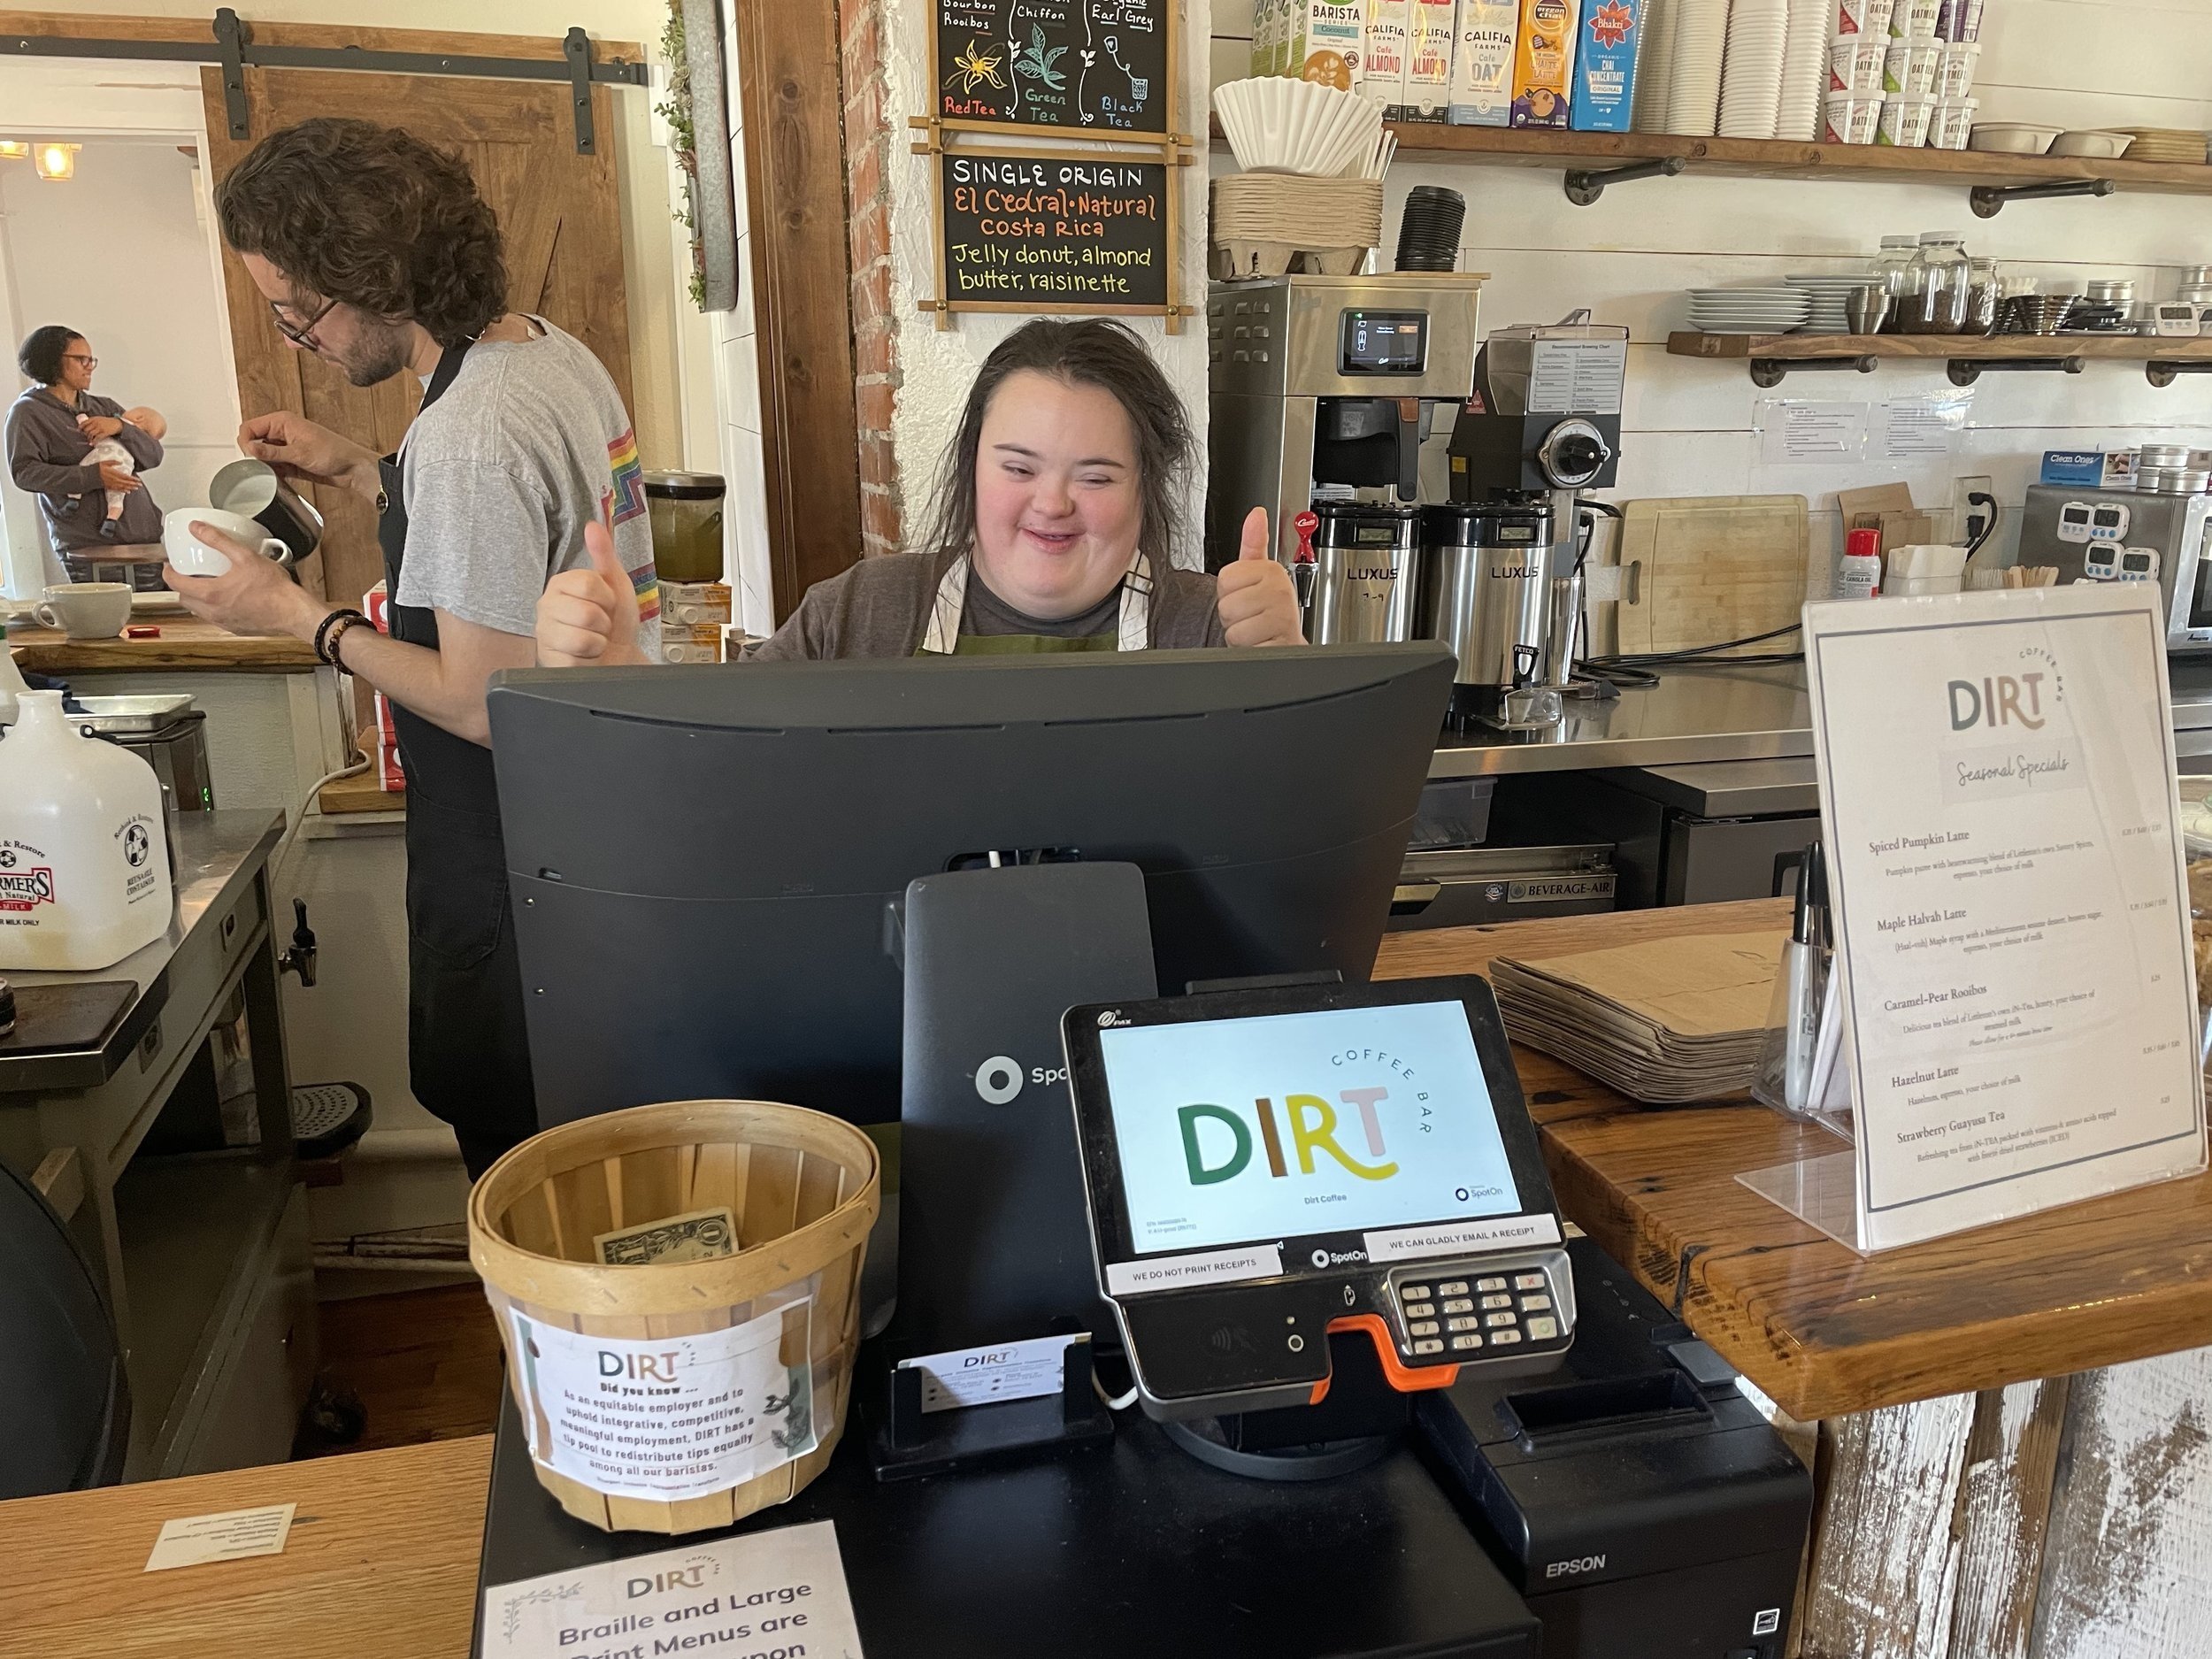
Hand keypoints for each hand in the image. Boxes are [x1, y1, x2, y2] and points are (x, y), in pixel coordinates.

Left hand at [77, 415, 123, 440]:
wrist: (117, 423)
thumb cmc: (108, 422)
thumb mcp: (99, 419)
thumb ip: (93, 422)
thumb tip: (86, 427)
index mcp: (94, 419)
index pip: (84, 423)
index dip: (80, 427)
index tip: (79, 430)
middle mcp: (96, 423)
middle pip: (87, 429)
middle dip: (85, 434)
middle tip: (86, 437)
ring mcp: (100, 428)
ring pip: (91, 434)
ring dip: (89, 438)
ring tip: (89, 441)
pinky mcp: (104, 432)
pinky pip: (97, 438)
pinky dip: (94, 441)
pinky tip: (93, 443)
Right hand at [97, 462, 140, 494]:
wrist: (89, 475)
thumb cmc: (97, 468)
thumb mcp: (105, 462)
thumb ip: (113, 462)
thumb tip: (120, 462)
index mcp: (114, 473)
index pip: (126, 477)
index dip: (133, 479)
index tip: (138, 480)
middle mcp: (115, 480)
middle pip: (126, 482)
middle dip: (134, 484)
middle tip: (140, 485)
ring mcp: (112, 484)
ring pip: (123, 487)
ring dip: (130, 487)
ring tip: (136, 488)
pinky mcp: (109, 487)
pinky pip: (118, 490)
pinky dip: (123, 491)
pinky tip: (127, 492)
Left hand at [162, 522, 320, 639]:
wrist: (294, 612)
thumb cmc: (274, 589)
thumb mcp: (244, 556)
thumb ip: (217, 540)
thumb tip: (197, 528)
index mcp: (210, 593)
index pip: (175, 583)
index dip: (168, 572)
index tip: (170, 565)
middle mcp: (213, 611)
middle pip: (184, 599)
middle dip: (181, 586)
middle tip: (188, 574)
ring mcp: (224, 622)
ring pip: (198, 611)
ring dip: (197, 599)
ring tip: (208, 585)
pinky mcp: (235, 629)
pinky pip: (216, 618)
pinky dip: (214, 608)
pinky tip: (228, 599)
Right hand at [238, 410, 379, 500]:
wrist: (353, 468)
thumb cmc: (334, 453)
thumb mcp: (299, 453)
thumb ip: (272, 453)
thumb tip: (250, 449)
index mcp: (282, 421)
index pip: (250, 427)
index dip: (245, 442)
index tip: (249, 457)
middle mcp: (282, 432)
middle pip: (254, 441)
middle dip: (254, 455)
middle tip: (261, 467)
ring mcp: (286, 447)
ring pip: (263, 455)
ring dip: (264, 465)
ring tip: (274, 473)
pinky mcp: (291, 460)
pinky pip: (274, 465)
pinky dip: (273, 472)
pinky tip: (279, 478)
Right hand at [536, 521, 647, 667]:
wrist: (619, 656)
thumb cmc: (616, 621)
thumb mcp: (616, 584)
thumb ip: (604, 554)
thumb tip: (593, 526)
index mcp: (561, 584)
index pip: (588, 583)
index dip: (607, 597)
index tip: (607, 603)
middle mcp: (546, 606)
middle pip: (586, 612)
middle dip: (604, 623)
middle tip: (600, 625)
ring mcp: (544, 634)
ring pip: (581, 638)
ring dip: (597, 643)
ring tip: (593, 641)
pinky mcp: (547, 660)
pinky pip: (575, 660)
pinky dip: (589, 661)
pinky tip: (585, 656)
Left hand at [1215, 507, 1304, 647]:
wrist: (1288, 645)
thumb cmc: (1271, 614)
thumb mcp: (1261, 576)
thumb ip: (1254, 545)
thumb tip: (1256, 515)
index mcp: (1272, 571)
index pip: (1225, 579)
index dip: (1231, 593)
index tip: (1249, 597)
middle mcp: (1280, 591)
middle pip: (1226, 604)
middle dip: (1235, 617)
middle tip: (1253, 617)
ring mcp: (1282, 618)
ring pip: (1233, 627)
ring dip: (1241, 635)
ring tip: (1257, 630)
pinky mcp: (1280, 643)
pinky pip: (1244, 646)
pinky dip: (1249, 650)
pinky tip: (1263, 643)